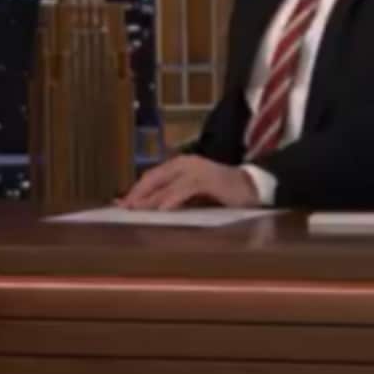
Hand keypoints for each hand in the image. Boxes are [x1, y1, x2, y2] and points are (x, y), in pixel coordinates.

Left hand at [118, 155, 259, 209]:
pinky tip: (162, 210)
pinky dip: (171, 199)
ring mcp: (195, 170)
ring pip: (165, 184)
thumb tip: (145, 208)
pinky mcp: (207, 179)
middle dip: (136, 194)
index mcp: (178, 165)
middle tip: (123, 209)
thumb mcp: (192, 195)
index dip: (134, 191)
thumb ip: (171, 198)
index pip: (150, 178)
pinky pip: (184, 190)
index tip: (118, 205)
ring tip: (136, 210)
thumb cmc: (221, 193)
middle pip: (152, 178)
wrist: (255, 187)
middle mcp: (183, 163)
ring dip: (149, 199)